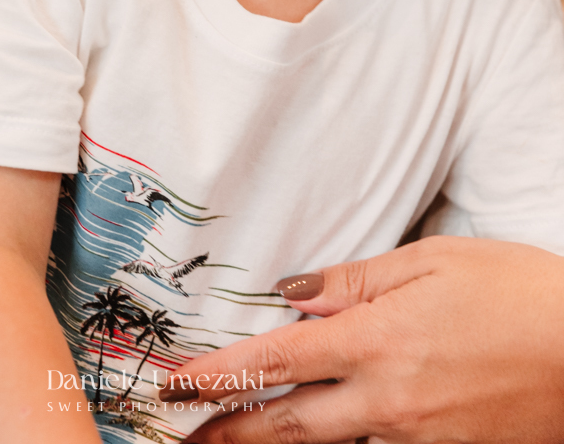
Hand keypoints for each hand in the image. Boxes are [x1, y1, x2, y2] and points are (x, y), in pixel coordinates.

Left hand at [160, 236, 563, 442]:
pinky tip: (325, 438)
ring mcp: (415, 439)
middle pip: (286, 426)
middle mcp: (386, 400)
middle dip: (225, 436)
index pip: (274, 360)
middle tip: (181, 440)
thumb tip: (292, 291)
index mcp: (376, 340)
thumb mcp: (433, 261)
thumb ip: (356, 279)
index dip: (215, 376)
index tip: (170, 386)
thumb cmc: (515, 292)